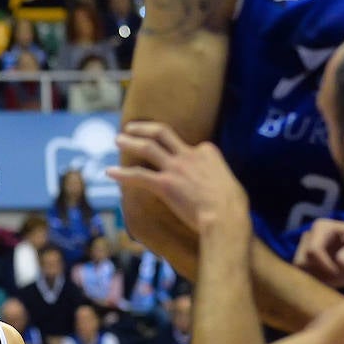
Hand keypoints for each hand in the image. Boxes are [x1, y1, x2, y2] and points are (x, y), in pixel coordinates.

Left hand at [111, 122, 248, 231]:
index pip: (190, 145)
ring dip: (130, 142)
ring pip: (147, 148)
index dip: (181, 150)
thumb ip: (217, 177)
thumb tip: (214, 186)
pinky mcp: (165, 184)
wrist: (226, 217)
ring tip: (117, 139)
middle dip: (144, 128)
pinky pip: (138, 175)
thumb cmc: (234, 207)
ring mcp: (176, 168)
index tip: (176, 157)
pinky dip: (122, 173)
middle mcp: (190, 154)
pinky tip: (109, 172)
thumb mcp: (230, 182)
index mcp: (208, 152)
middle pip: (162, 133)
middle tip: (131, 127)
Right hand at [293, 219, 343, 286]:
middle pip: (301, 262)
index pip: (312, 251)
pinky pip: (302, 279)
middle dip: (319, 272)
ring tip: (337, 277)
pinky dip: (315, 283)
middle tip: (340, 275)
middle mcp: (309, 237)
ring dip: (316, 278)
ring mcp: (305, 251)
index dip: (325, 266)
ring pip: (299, 272)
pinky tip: (331, 281)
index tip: (341, 272)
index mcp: (321, 227)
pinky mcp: (306, 265)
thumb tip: (341, 263)